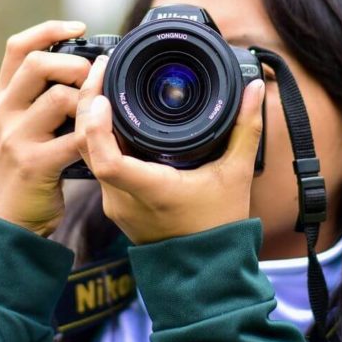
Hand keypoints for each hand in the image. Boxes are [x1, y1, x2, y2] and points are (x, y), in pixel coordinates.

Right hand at [0, 20, 90, 235]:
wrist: (9, 223)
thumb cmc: (28, 172)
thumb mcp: (24, 129)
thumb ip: (43, 101)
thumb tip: (88, 69)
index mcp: (2, 100)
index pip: (17, 47)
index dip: (49, 29)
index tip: (79, 27)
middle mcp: (2, 113)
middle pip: (37, 63)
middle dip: (75, 63)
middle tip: (95, 78)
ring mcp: (14, 138)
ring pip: (60, 98)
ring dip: (88, 102)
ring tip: (100, 114)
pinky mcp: (33, 164)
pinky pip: (75, 138)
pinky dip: (95, 135)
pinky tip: (104, 139)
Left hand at [76, 55, 265, 244]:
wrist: (206, 272)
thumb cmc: (219, 228)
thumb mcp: (236, 173)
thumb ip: (245, 128)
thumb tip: (253, 89)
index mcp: (150, 190)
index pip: (107, 160)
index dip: (97, 126)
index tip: (104, 96)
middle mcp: (124, 199)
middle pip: (87, 148)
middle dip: (89, 104)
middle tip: (102, 69)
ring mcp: (116, 204)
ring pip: (88, 155)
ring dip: (91, 119)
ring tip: (104, 84)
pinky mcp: (116, 205)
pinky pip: (97, 165)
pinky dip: (99, 137)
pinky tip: (110, 116)